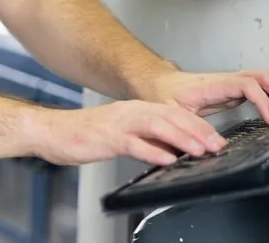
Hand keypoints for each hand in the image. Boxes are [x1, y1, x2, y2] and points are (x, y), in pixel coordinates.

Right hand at [30, 101, 227, 166]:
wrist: (52, 130)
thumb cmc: (84, 133)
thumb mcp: (120, 133)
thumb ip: (145, 138)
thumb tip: (171, 149)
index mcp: (134, 110)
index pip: (173, 113)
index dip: (197, 125)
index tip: (215, 139)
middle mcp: (129, 112)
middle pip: (170, 116)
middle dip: (196, 131)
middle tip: (216, 145)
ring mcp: (118, 124)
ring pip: (156, 126)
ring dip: (181, 138)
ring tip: (199, 151)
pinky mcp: (106, 138)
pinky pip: (133, 143)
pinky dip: (152, 151)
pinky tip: (166, 159)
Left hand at [146, 68, 268, 124]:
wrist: (156, 82)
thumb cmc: (162, 95)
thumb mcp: (170, 112)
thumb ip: (187, 127)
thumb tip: (209, 146)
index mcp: (210, 86)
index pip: (244, 84)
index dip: (262, 100)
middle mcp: (222, 81)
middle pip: (259, 75)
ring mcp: (227, 83)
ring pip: (260, 79)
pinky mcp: (229, 90)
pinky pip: (255, 88)